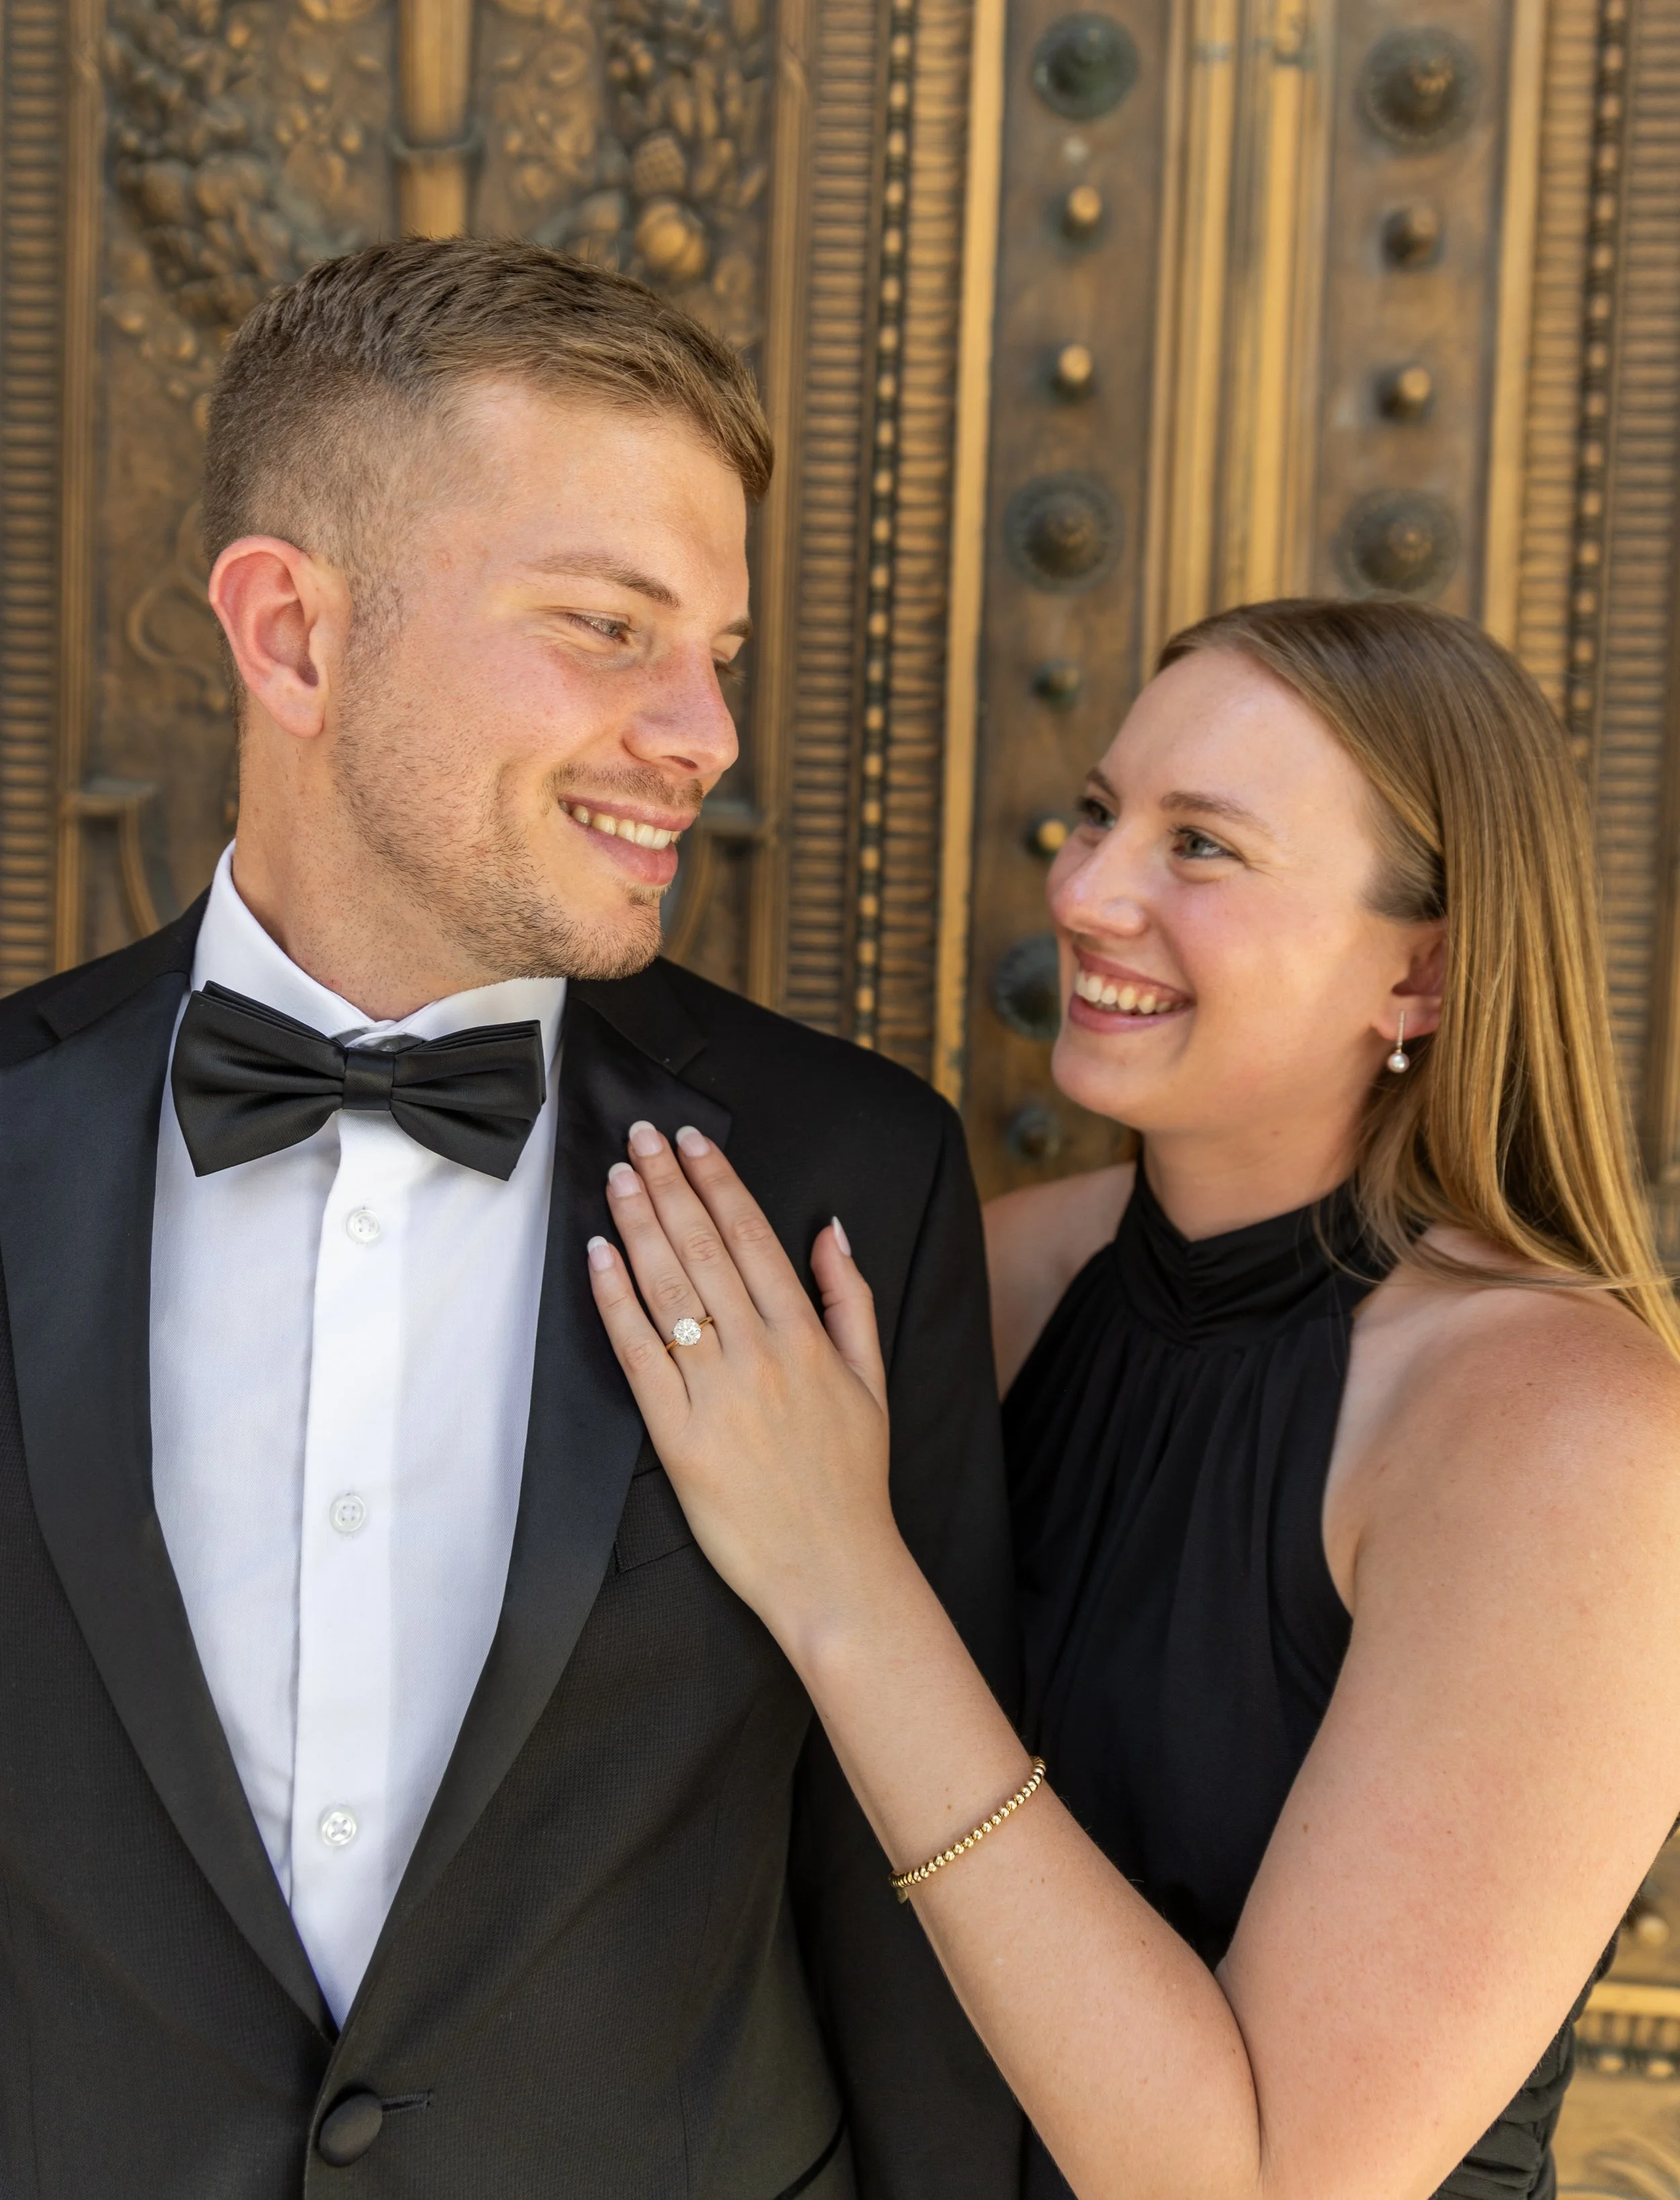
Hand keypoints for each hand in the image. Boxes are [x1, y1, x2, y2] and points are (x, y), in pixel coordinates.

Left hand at [586, 1119, 903, 1656]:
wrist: (834, 1570)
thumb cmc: (852, 1480)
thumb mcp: (872, 1380)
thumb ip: (850, 1299)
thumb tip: (831, 1229)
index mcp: (806, 1337)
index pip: (752, 1236)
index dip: (717, 1181)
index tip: (690, 1141)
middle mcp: (760, 1355)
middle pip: (704, 1249)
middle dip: (669, 1185)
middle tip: (640, 1136)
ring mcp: (716, 1394)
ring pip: (669, 1290)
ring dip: (639, 1226)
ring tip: (618, 1178)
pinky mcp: (678, 1435)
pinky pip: (638, 1353)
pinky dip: (616, 1300)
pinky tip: (599, 1257)